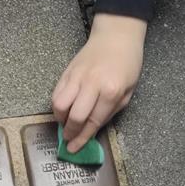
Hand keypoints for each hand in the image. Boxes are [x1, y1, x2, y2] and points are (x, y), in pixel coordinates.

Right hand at [52, 14, 146, 151]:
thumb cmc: (127, 63)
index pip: (93, 121)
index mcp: (111, 91)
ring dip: (60, 118)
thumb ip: (110, 111)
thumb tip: (92, 129)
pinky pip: (56, 93)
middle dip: (69, 132)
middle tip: (68, 140)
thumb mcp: (128, 91)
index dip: (82, 138)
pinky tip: (63, 109)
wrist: (116, 36)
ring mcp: (77, 77)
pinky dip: (57, 105)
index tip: (74, 149)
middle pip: (74, 116)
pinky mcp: (67, 71)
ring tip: (65, 122)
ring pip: (59, 104)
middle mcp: (92, 85)